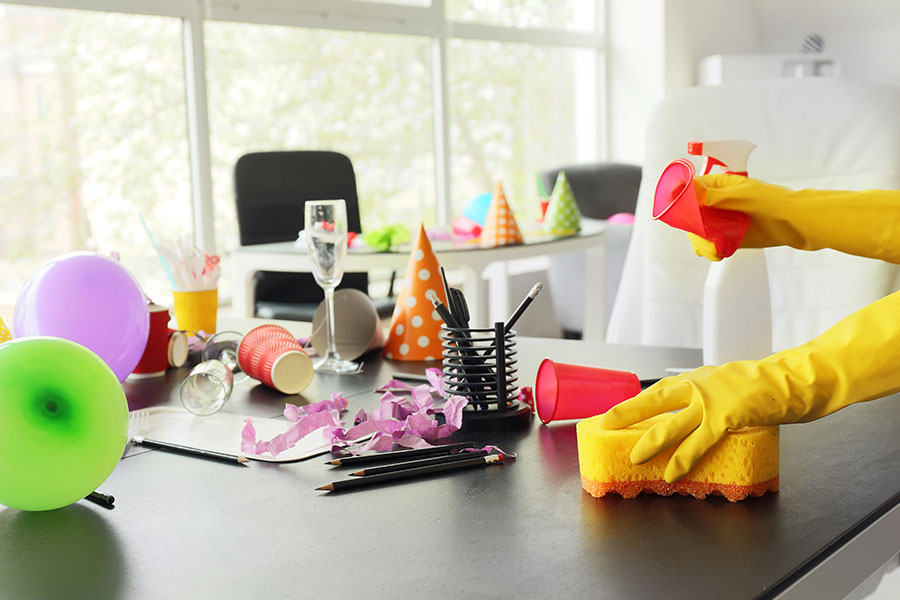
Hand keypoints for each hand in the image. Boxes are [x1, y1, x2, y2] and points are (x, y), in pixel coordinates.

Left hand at [599, 289, 899, 481]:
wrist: (796, 379)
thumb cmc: (766, 385)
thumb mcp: (728, 385)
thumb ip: (707, 399)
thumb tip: (691, 420)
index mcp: (697, 378)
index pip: (657, 392)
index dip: (633, 404)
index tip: (611, 414)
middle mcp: (698, 386)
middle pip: (653, 401)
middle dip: (627, 415)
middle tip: (605, 426)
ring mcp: (711, 401)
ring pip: (670, 425)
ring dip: (650, 443)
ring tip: (634, 458)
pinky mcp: (726, 416)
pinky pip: (698, 442)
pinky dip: (683, 459)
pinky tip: (672, 473)